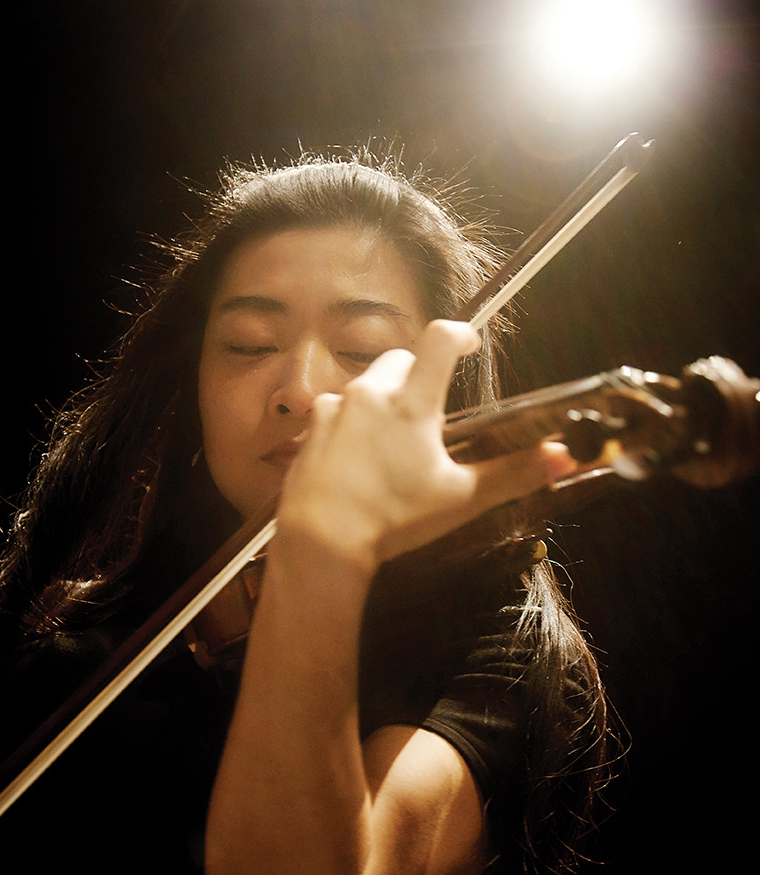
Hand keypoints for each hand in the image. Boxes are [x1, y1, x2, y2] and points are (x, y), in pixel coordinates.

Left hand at [277, 320, 575, 570]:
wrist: (321, 541)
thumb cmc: (393, 519)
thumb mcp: (461, 499)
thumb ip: (513, 474)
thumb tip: (563, 458)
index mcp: (411, 403)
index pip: (439, 339)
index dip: (460, 333)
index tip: (470, 345)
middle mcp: (370, 394)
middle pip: (401, 359)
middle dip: (419, 374)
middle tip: (432, 411)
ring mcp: (335, 409)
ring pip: (366, 385)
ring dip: (384, 400)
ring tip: (395, 440)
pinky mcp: (312, 430)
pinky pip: (336, 412)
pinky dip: (352, 425)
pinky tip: (360, 459)